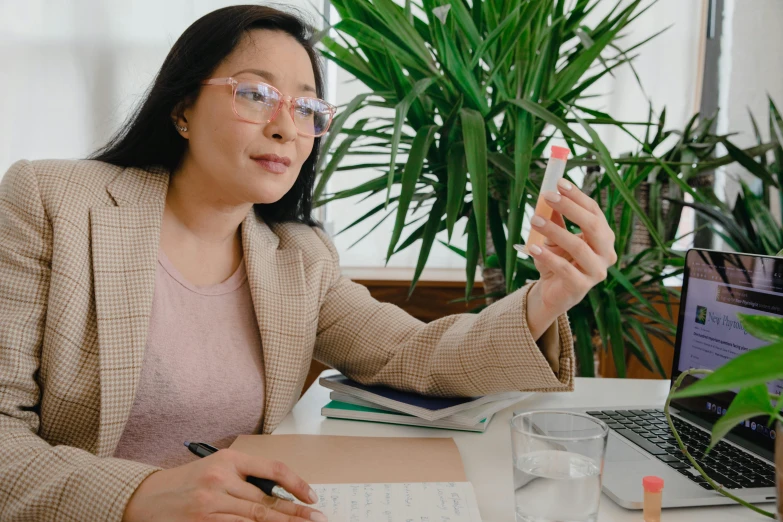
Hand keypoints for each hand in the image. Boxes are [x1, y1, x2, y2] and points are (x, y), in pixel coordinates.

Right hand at [122, 449, 326, 521]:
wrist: (145, 498)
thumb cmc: (186, 482)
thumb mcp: (216, 468)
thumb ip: (245, 479)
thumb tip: (281, 495)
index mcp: (228, 459)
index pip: (272, 470)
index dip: (296, 484)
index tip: (311, 497)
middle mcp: (220, 480)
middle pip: (266, 501)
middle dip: (296, 513)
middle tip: (318, 519)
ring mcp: (210, 505)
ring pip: (254, 519)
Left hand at [525, 178, 616, 317]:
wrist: (552, 293)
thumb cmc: (557, 261)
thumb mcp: (554, 237)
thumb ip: (555, 219)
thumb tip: (548, 195)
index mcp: (603, 237)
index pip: (594, 212)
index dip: (577, 196)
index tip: (558, 183)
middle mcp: (606, 253)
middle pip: (593, 226)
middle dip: (570, 208)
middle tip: (548, 197)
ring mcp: (597, 271)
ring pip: (578, 247)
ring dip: (554, 231)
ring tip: (534, 220)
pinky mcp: (582, 287)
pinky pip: (565, 268)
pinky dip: (548, 257)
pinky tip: (532, 247)